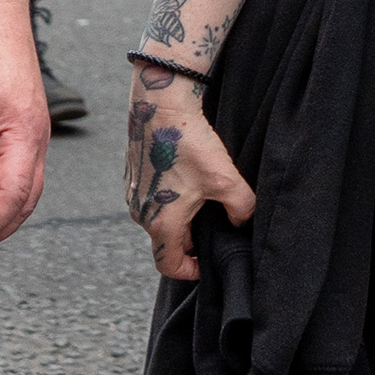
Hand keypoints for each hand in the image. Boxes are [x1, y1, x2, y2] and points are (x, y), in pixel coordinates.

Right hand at [125, 65, 253, 282]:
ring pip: (159, 218)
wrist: (160, 105)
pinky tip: (188, 177)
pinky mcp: (133, 175)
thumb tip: (241, 221)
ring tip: (204, 196)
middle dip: (190, 239)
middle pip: (166, 241)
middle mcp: (141, 213)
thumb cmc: (188, 144)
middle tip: (213, 223)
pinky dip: (170, 197)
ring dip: (180, 216)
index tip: (207, 260)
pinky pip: (152, 198)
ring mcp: (133, 193)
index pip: (169, 265)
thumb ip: (240, 208)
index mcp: (160, 223)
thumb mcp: (225, 179)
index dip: (190, 270)